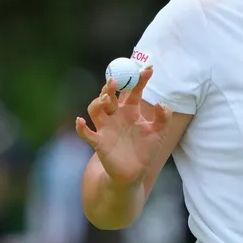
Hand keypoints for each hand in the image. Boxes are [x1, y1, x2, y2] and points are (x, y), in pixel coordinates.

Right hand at [75, 65, 170, 185]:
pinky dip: (81, 127)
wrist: (133, 173)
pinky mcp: (99, 142)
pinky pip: (87, 133)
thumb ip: (163, 118)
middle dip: (110, 86)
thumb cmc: (145, 151)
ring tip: (105, 98)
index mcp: (131, 110)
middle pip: (109, 95)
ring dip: (97, 102)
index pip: (133, 90)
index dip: (139, 79)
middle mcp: (116, 115)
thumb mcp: (158, 133)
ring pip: (95, 109)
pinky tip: (80, 121)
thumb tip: (161, 104)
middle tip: (115, 80)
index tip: (148, 68)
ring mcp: (106, 127)